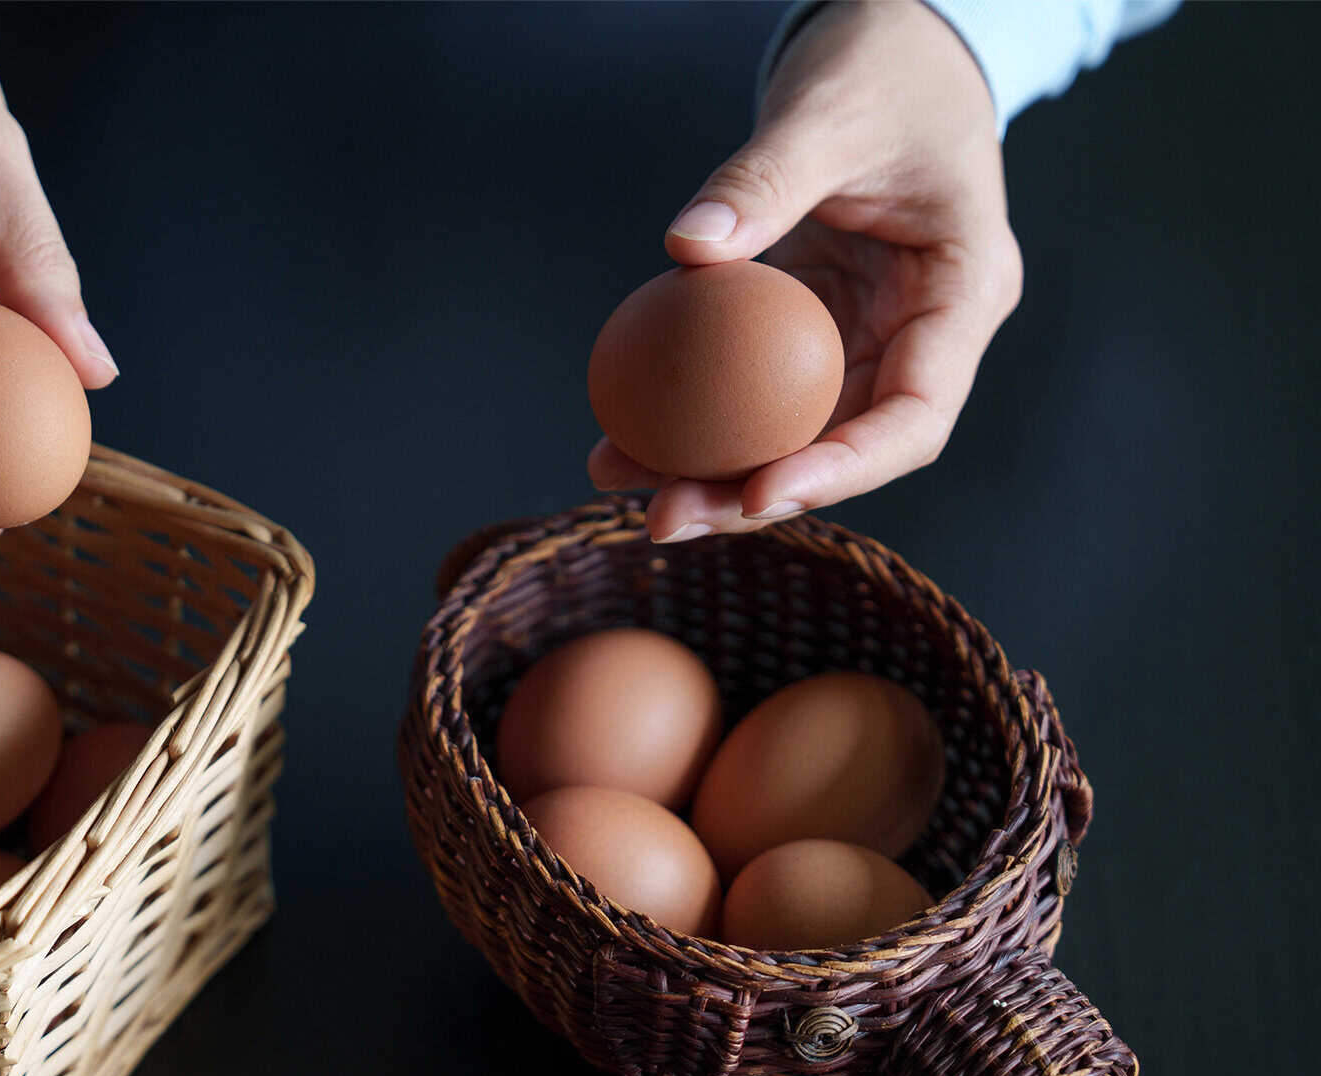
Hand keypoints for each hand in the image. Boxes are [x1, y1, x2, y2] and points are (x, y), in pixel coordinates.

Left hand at [589, 0, 1021, 542]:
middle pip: (845, 443)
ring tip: (620, 482)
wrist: (893, 39)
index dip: (841, 467)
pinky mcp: (812, 320)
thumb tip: (686, 249)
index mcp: (963, 293)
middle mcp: (921, 331)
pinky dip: (695, 414)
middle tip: (664, 519)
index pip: (915, 415)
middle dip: (754, 493)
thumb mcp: (827, 115)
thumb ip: (762, 180)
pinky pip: (754, 384)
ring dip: (710, 468)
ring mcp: (865, 331)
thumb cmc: (883, 67)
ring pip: (792, 428)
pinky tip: (622, 437)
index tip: (760, 491)